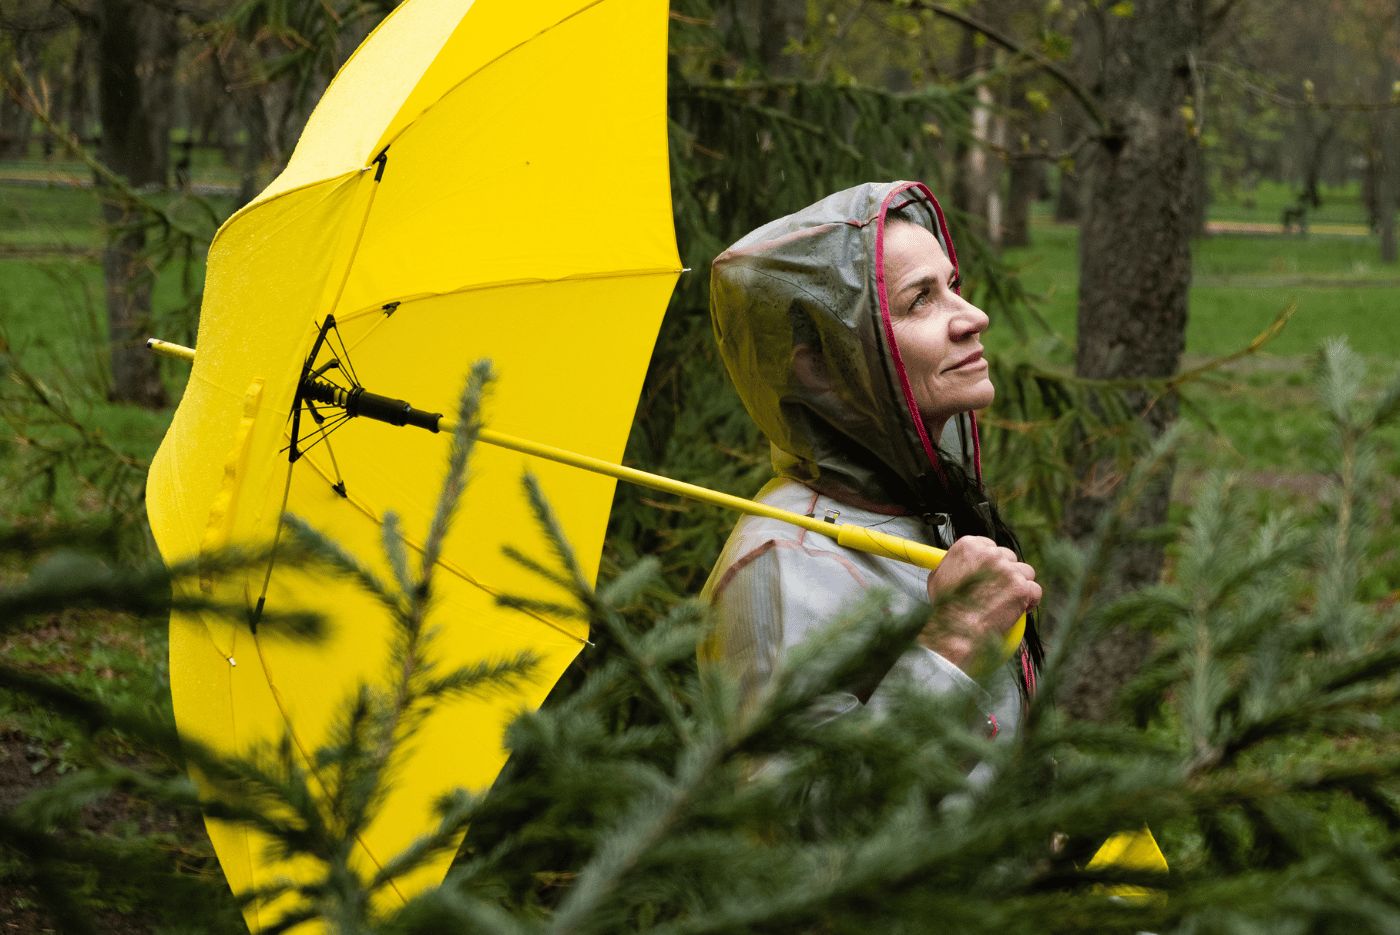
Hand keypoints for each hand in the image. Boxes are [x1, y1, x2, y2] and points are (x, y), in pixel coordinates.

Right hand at [919, 536, 1039, 669]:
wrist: (957, 630)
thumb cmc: (945, 607)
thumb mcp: (938, 577)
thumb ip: (952, 565)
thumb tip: (959, 565)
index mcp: (969, 546)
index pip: (989, 546)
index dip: (992, 562)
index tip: (991, 573)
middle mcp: (990, 554)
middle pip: (1009, 557)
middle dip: (1006, 573)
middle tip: (1000, 590)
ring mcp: (1008, 570)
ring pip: (1025, 572)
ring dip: (1020, 584)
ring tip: (1010, 600)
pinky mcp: (1021, 588)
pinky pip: (1034, 590)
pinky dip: (1030, 600)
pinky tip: (1022, 608)